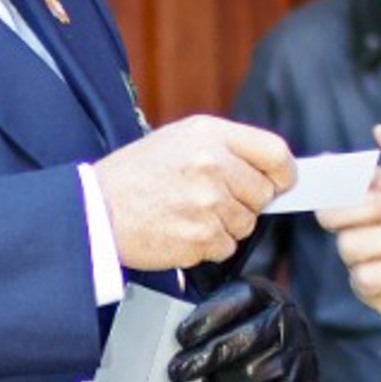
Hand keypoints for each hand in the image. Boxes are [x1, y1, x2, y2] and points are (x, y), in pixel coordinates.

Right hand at [92, 116, 294, 270]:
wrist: (97, 209)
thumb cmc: (135, 175)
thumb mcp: (179, 139)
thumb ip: (225, 148)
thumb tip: (267, 170)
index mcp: (210, 134)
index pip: (274, 153)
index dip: (284, 172)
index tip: (280, 182)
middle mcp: (213, 165)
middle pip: (263, 194)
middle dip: (245, 202)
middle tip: (211, 199)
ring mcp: (208, 203)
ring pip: (246, 223)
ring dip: (224, 225)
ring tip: (189, 213)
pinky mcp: (201, 236)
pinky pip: (226, 247)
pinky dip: (208, 245)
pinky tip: (182, 230)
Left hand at [168, 277, 317, 381]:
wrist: (281, 378)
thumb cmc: (239, 345)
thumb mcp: (225, 319)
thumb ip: (204, 317)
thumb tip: (164, 324)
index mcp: (265, 295)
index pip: (241, 297)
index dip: (209, 316)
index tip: (181, 336)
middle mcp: (288, 320)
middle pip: (245, 339)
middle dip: (205, 357)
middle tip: (176, 371)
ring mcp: (298, 355)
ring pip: (249, 372)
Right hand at [317, 123, 380, 345]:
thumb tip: (380, 131)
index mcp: (370, 193)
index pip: (332, 184)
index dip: (336, 180)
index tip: (369, 179)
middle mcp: (361, 225)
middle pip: (329, 215)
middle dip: (368, 210)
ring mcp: (365, 259)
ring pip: (350, 247)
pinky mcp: (374, 290)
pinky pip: (366, 279)